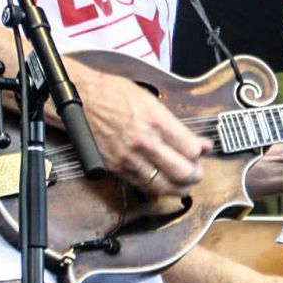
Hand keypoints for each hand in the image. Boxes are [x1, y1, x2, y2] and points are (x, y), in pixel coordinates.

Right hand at [67, 58, 207, 197]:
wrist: (80, 98)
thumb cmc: (114, 93)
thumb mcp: (152, 100)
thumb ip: (176, 125)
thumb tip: (200, 143)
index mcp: (157, 121)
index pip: (191, 149)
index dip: (201, 154)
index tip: (203, 152)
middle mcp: (145, 141)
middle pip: (182, 171)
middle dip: (195, 175)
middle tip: (198, 173)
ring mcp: (129, 156)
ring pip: (163, 184)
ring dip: (179, 187)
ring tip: (185, 184)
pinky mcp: (116, 166)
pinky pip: (142, 185)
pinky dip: (157, 188)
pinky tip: (164, 185)